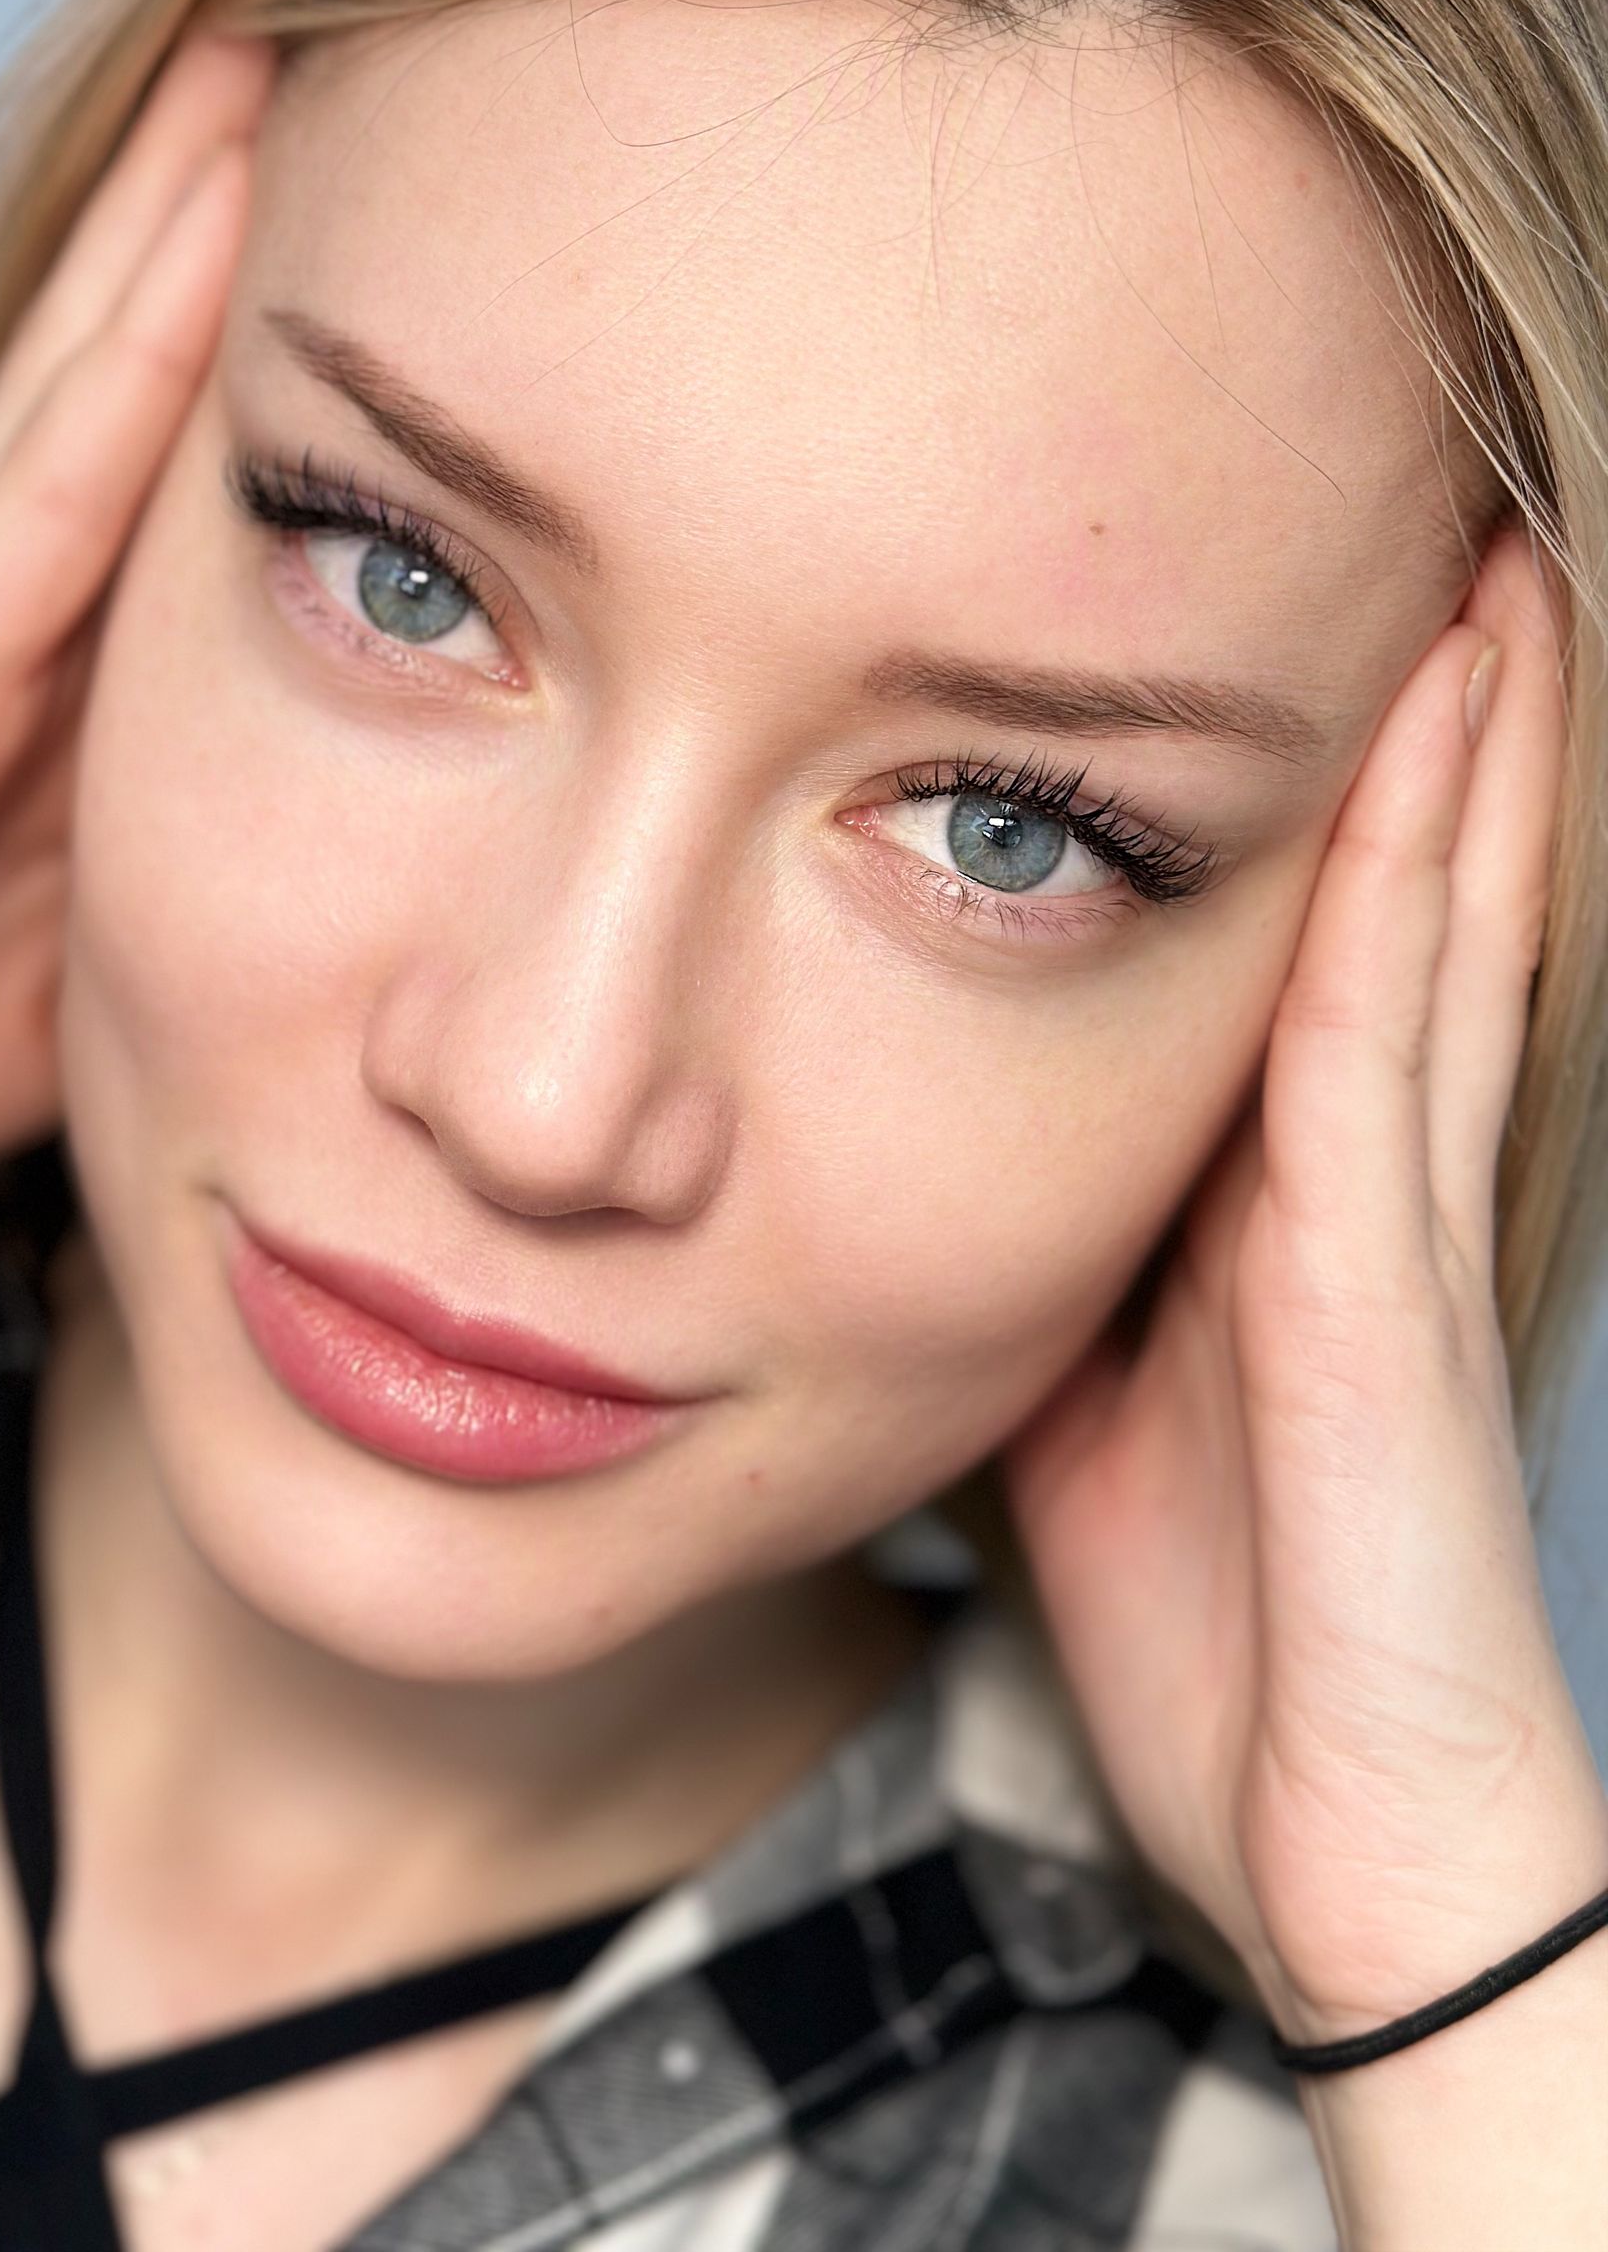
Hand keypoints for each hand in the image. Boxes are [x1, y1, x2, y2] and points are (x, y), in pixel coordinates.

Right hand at [0, 30, 273, 1277]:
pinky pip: (29, 525)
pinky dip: (122, 389)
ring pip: (85, 405)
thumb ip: (201, 927)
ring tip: (264, 65)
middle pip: (136, 394)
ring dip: (175, 237)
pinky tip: (202, 266)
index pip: (195, 504)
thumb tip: (375, 914)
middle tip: (347, 59)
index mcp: (66, 714)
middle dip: (226, 233)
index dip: (291, 370)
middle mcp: (8, 648)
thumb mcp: (61, 998)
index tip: (432, 267)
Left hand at [1000, 525, 1607, 2047]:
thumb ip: (1042, 1283)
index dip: (1307, 798)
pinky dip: (1419, 879)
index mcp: (1257, 1206)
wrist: (1330, 1848)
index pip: (1287, 953)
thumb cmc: (1216, 1652)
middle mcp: (1340, 1182)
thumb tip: (903, 1180)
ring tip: (1472, 563)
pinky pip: (1391, 1035)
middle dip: (1416, 724)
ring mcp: (1381, 1218)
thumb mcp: (1081, 1422)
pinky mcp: (1387, 1279)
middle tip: (1434, 527)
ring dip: (1448, 746)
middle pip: (1387, 900)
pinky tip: (1433, 734)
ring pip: (1423, 924)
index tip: (1282, 645)